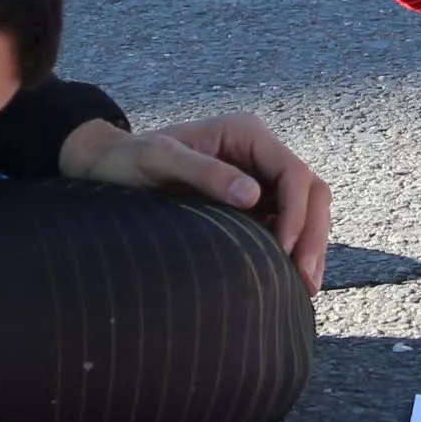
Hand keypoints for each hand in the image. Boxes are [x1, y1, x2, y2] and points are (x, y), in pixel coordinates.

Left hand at [59, 113, 332, 292]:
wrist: (107, 168)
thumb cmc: (128, 160)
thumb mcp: (160, 160)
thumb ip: (205, 173)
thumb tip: (254, 197)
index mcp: (247, 134)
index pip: (293, 173)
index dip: (298, 212)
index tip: (284, 249)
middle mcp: (260, 154)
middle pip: (311, 191)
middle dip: (314, 234)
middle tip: (307, 279)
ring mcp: (258, 179)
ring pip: (306, 210)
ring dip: (310, 245)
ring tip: (304, 287)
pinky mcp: (251, 204)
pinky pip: (285, 225)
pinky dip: (293, 250)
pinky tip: (288, 279)